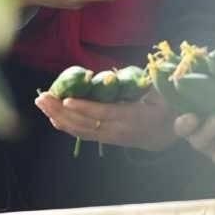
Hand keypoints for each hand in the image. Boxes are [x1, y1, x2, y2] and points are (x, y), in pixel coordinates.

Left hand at [35, 88, 176, 150]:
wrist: (171, 134)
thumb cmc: (167, 108)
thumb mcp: (161, 94)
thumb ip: (142, 85)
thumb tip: (116, 75)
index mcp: (134, 118)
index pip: (104, 113)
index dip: (84, 107)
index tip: (65, 99)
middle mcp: (119, 131)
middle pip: (86, 124)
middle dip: (61, 111)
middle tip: (43, 98)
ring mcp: (112, 137)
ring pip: (81, 131)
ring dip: (59, 117)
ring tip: (42, 104)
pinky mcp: (107, 139)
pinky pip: (84, 134)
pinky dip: (67, 126)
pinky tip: (54, 117)